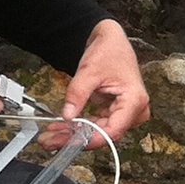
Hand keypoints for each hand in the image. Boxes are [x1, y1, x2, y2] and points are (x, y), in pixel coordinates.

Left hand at [56, 19, 147, 144]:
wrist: (111, 40)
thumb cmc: (109, 51)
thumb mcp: (89, 71)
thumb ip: (77, 94)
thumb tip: (68, 115)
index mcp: (134, 101)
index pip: (112, 131)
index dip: (89, 140)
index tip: (68, 143)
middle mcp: (134, 111)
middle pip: (103, 134)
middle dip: (75, 139)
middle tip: (50, 140)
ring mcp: (125, 113)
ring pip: (97, 132)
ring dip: (74, 135)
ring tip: (50, 136)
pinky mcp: (115, 112)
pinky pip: (96, 124)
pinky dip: (78, 127)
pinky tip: (60, 129)